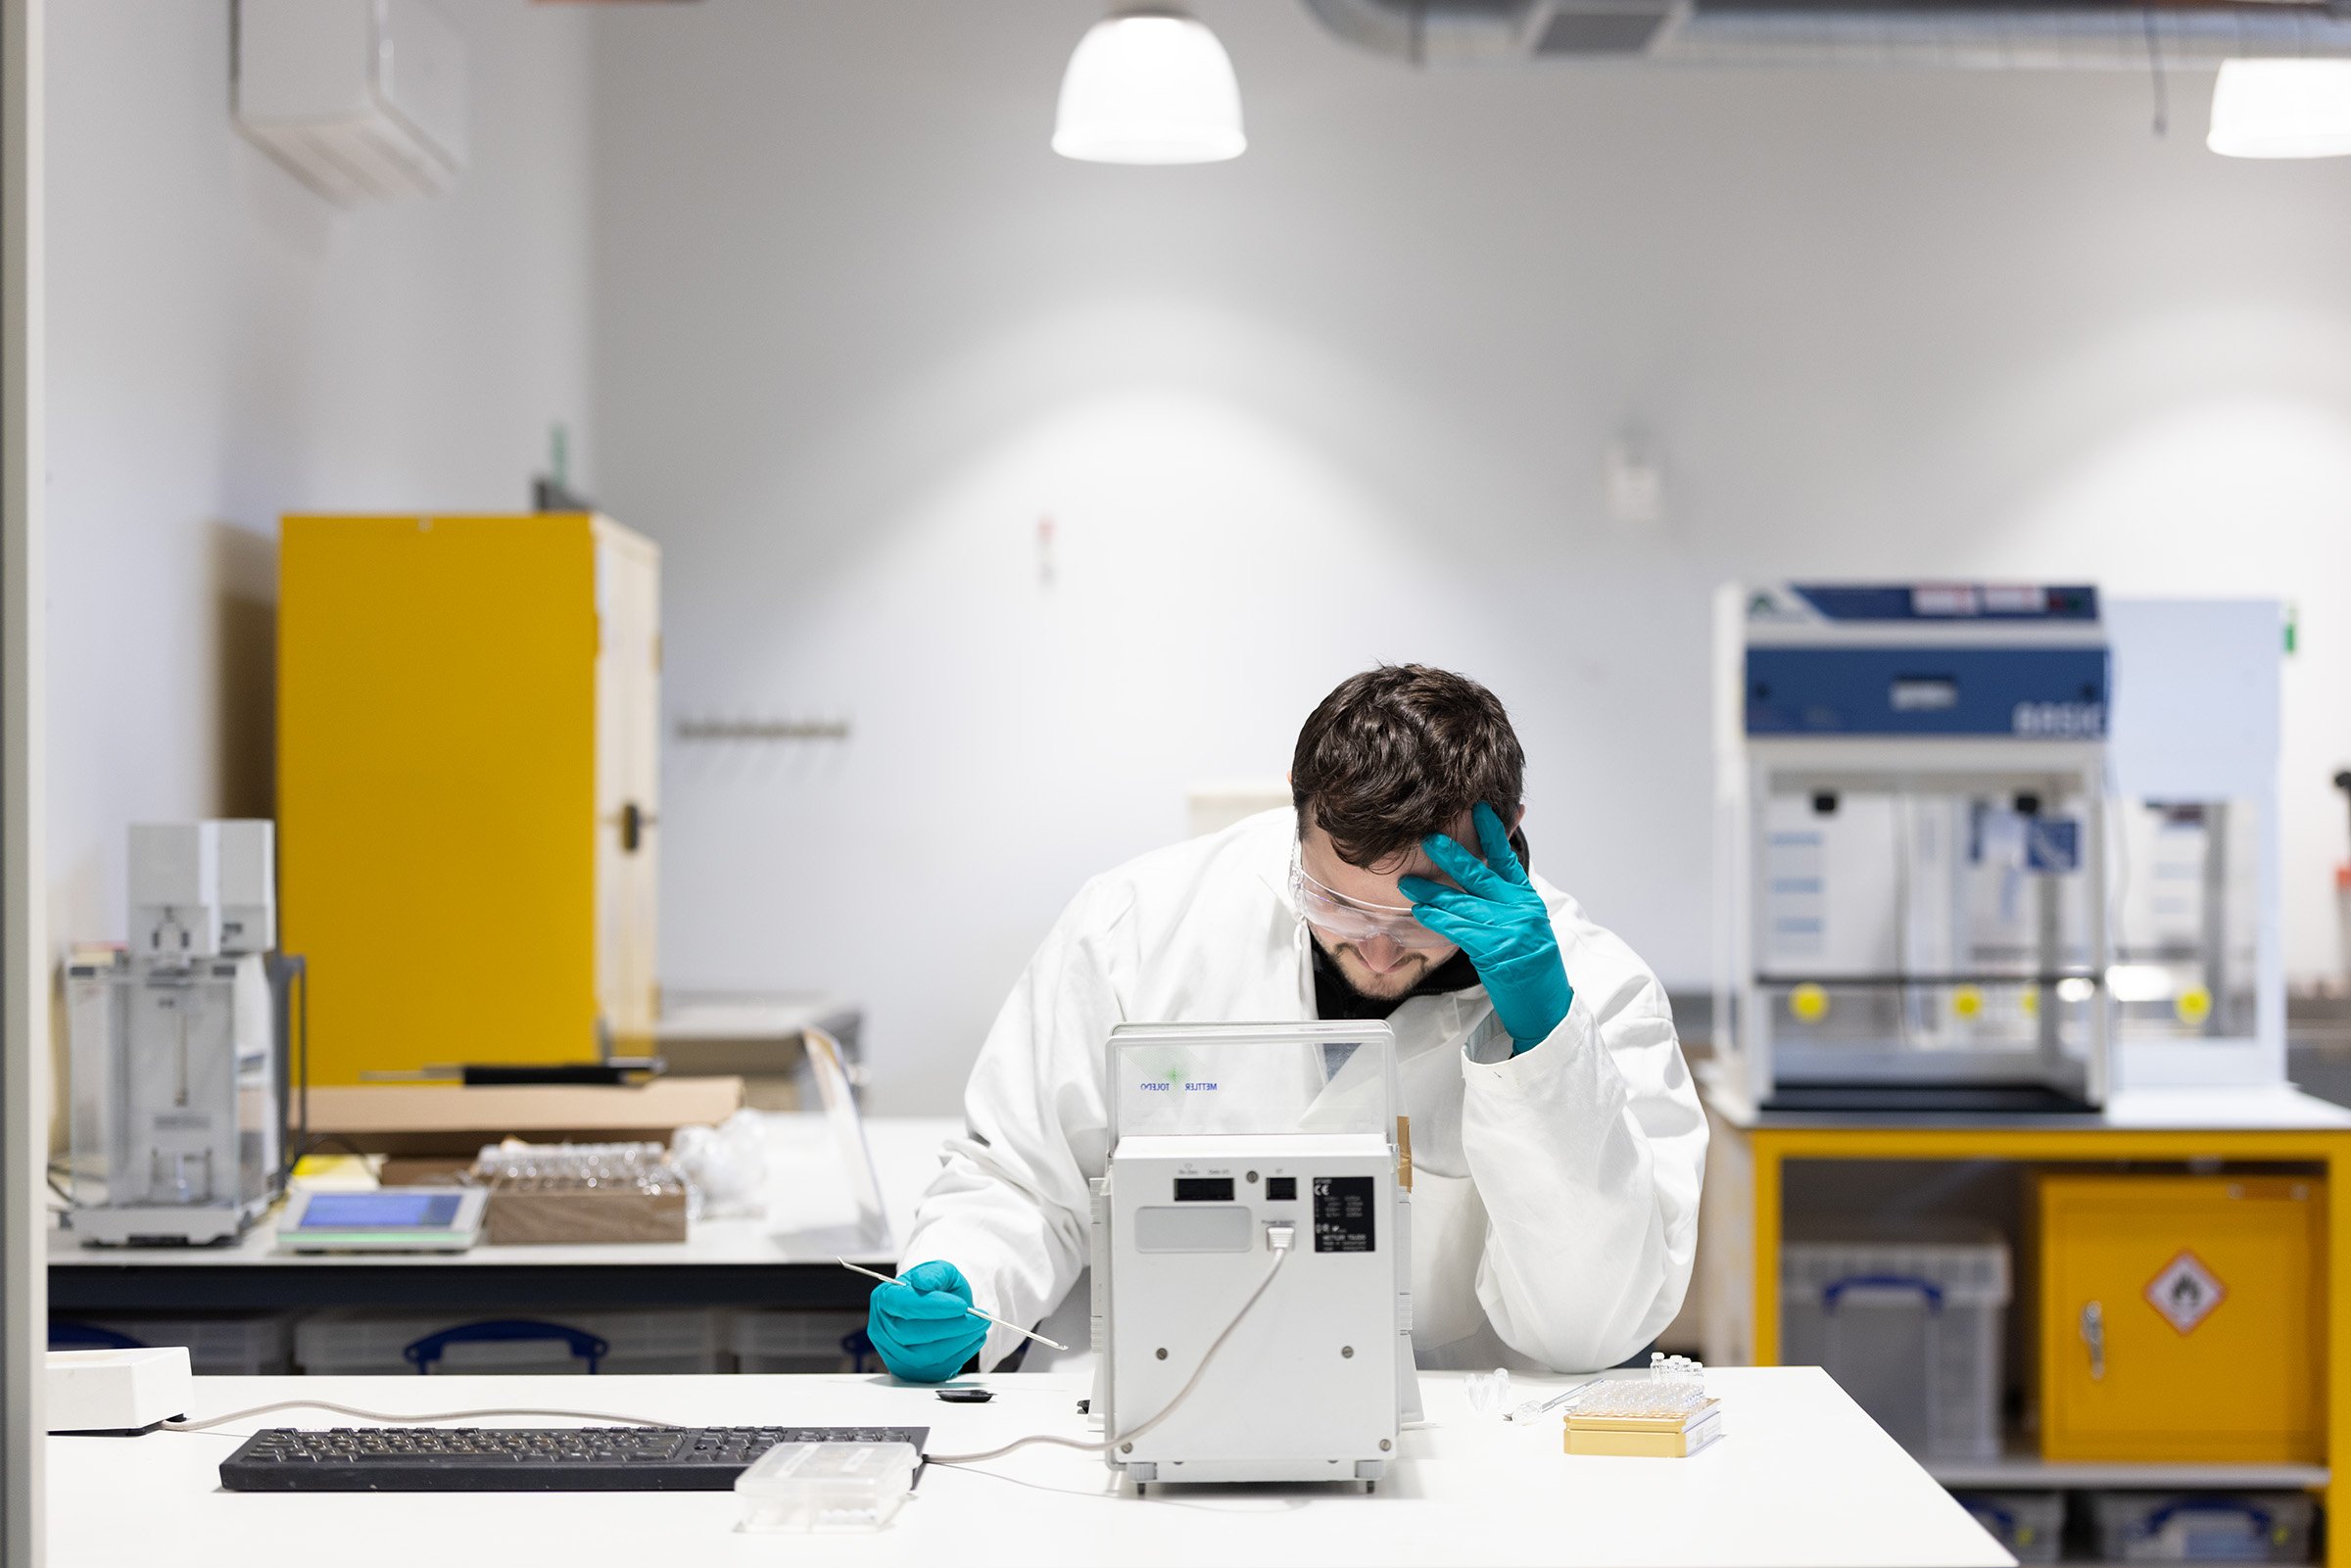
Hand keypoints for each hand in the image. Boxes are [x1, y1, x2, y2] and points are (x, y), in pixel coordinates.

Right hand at [867, 1259, 987, 1382]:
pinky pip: (936, 1368)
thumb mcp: (938, 1271)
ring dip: (960, 1341)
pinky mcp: (909, 1371)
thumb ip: (932, 1273)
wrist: (936, 1311)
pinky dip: (960, 1354)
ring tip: (980, 1326)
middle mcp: (883, 1329)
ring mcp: (893, 1354)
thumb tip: (923, 1282)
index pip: (904, 1304)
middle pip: (914, 1333)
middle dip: (952, 1325)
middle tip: (979, 1317)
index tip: (961, 1305)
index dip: (933, 1306)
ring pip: (927, 1354)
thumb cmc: (935, 1290)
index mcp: (884, 1300)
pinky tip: (972, 1339)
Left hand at [1398, 802, 1572, 1051]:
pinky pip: (1461, 930)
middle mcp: (1520, 908)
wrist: (1545, 1002)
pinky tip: (1421, 912)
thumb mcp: (1525, 923)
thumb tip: (1479, 875)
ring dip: (1433, 892)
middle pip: (1480, 876)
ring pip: (1464, 904)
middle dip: (1451, 856)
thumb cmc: (1530, 965)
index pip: (1506, 859)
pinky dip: (1440, 921)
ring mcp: (1510, 928)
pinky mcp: (1498, 950)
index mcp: (1526, 898)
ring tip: (1407, 882)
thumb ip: (1504, 898)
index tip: (1478, 809)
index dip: (1493, 833)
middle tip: (1427, 838)